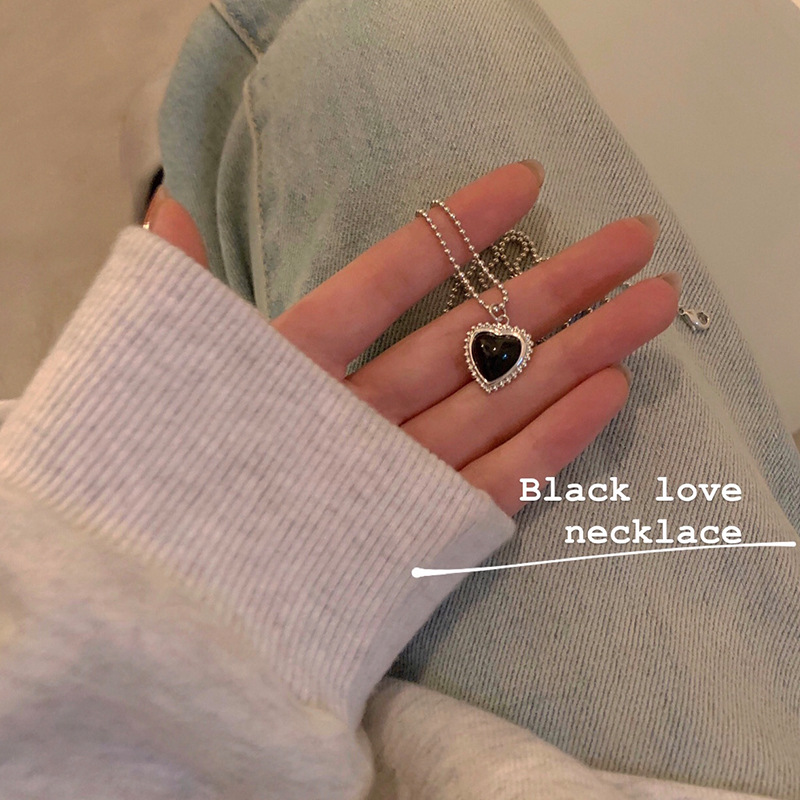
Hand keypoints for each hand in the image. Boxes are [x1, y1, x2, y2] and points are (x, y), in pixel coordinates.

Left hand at [148, 163, 677, 515]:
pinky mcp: (417, 538)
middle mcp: (358, 415)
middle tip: (634, 242)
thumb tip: (170, 195)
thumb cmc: (148, 475)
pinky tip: (606, 392)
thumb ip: (178, 288)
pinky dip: (550, 441)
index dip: (457, 228)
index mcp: (297, 364)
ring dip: (577, 356)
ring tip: (648, 306)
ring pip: (498, 404)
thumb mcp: (157, 371)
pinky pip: (494, 483)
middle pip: (471, 340)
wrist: (148, 612)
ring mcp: (393, 475)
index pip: (389, 282)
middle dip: (557, 290)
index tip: (525, 179)